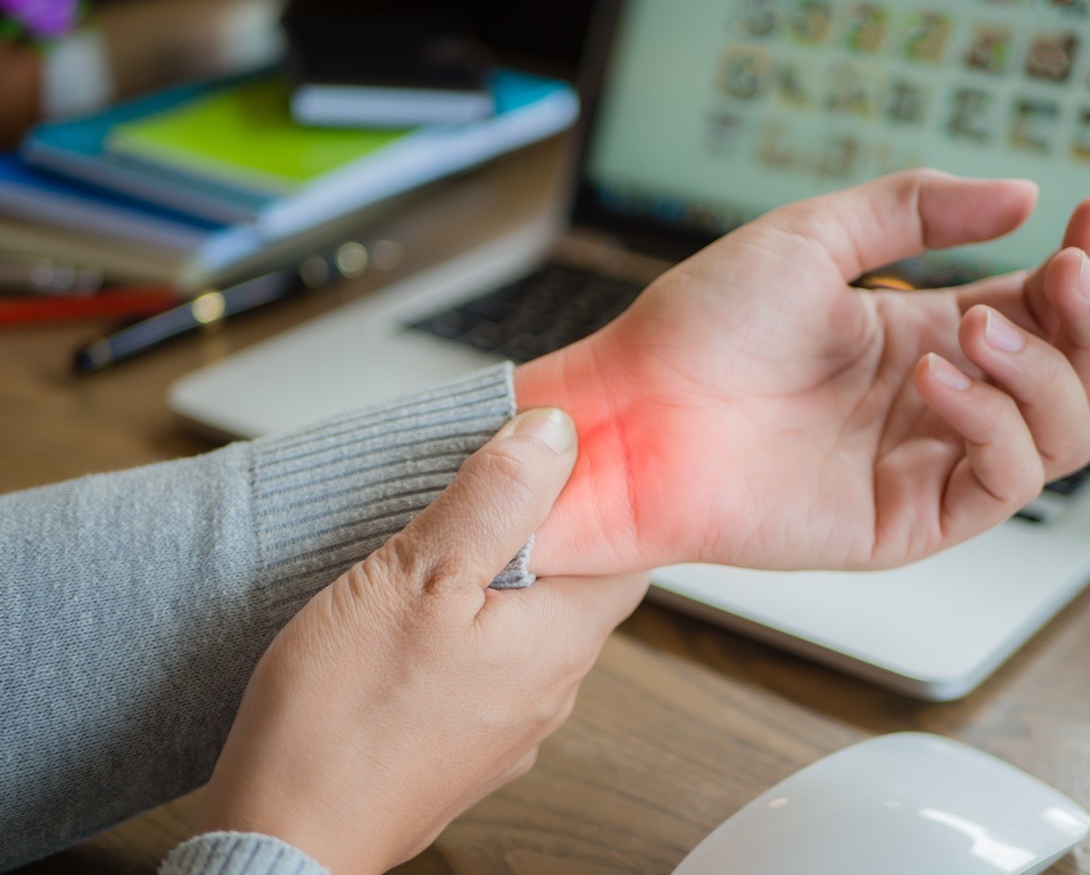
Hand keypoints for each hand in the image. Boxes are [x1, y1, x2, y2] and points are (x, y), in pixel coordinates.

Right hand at [195, 408, 648, 873]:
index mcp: (561, 641)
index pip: (625, 553)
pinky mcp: (464, 748)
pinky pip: (485, 669)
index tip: (549, 464)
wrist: (283, 836)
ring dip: (493, 586)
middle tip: (477, 497)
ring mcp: (509, 727)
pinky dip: (463, 633)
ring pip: (525, 628)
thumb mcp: (418, 577)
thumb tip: (555, 435)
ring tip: (432, 556)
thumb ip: (496, 500)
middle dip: (536, 538)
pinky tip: (410, 626)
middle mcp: (551, 690)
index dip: (593, 499)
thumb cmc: (342, 719)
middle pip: (572, 588)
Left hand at [516, 169, 1089, 574]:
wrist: (632, 413)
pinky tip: (933, 378)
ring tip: (972, 328)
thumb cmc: (697, 327)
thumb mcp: (811, 239)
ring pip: (1058, 435)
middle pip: (1072, 378)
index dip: (1080, 271)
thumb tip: (1022, 196)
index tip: (1089, 219)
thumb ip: (914, 210)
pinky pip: (1000, 484)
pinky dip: (993, 425)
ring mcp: (918, 463)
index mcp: (913, 335)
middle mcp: (928, 401)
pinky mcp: (900, 520)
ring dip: (1042, 372)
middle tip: (1067, 275)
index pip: (1039, 311)